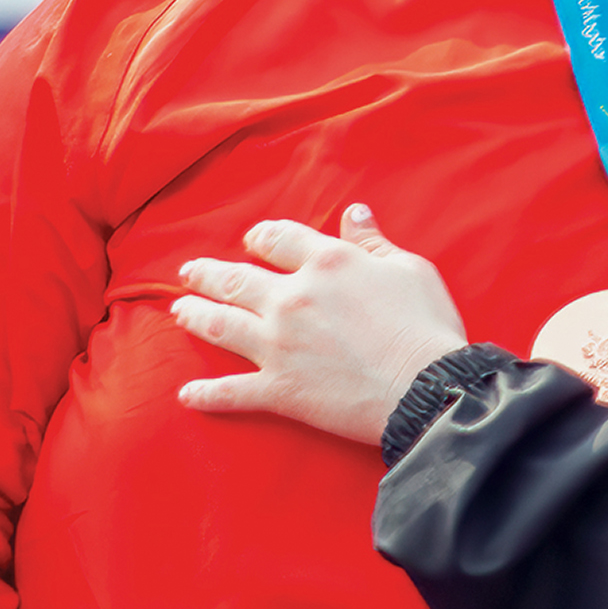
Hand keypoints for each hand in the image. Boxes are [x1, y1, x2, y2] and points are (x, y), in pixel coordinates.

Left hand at [172, 204, 468, 445]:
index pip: (279, 239)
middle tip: (190, 271)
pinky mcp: (278, 389)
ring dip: (196, 315)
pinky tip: (185, 395)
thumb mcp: (409, 270)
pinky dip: (206, 395)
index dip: (262, 237)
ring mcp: (279, 345)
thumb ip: (373, 242)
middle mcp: (292, 299)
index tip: (253, 240)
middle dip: (208, 273)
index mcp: (326, 264)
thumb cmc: (427, 327)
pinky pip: (231, 392)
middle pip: (237, 278)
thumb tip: (354, 213)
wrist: (428, 389)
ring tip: (179, 311)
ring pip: (222, 324)